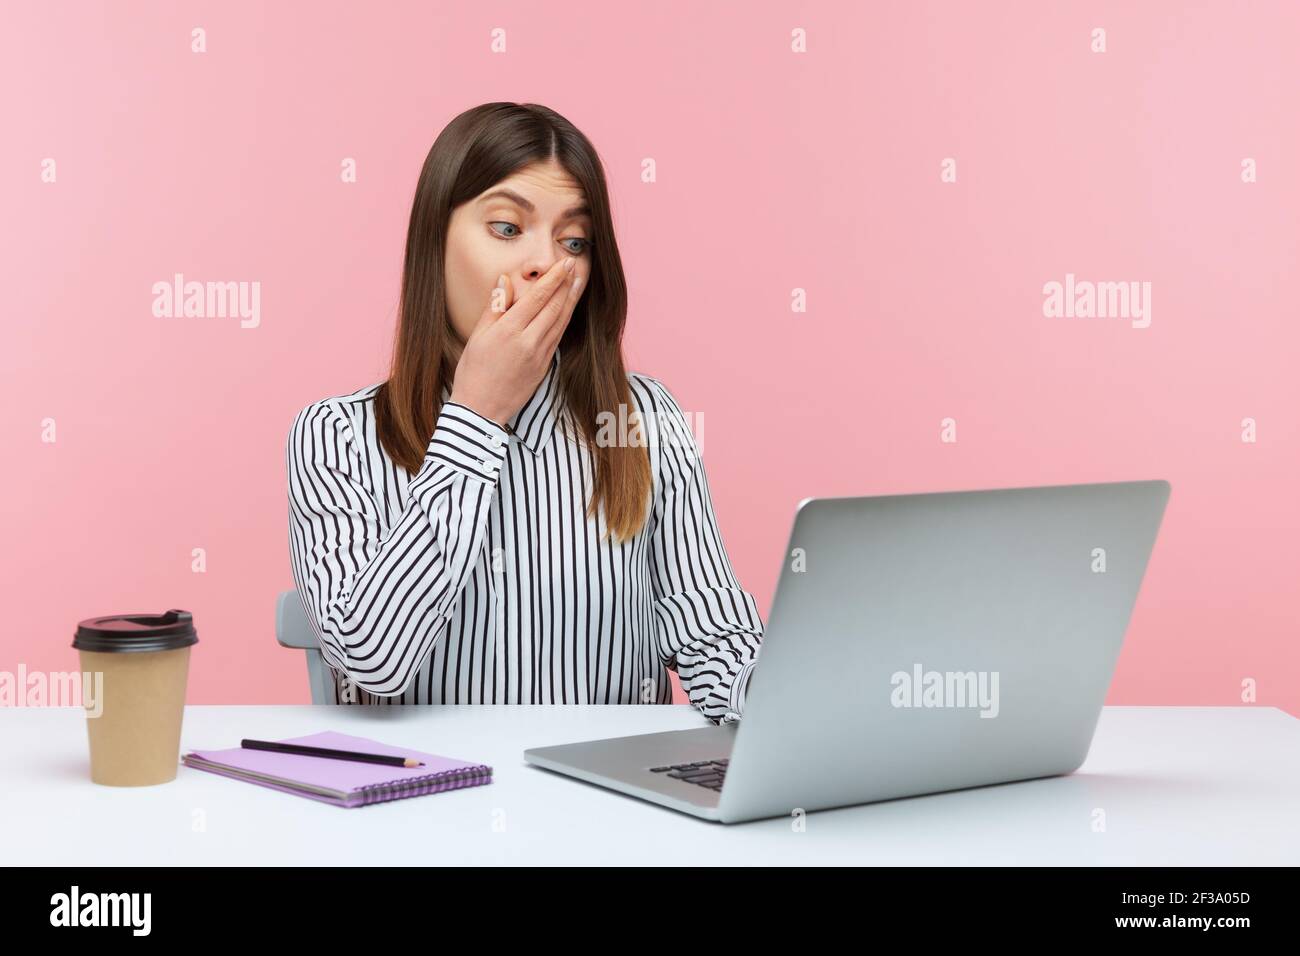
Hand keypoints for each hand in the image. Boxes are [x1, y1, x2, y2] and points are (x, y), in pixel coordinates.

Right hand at [448, 258, 584, 425]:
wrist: (480, 410)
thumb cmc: (473, 372)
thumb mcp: (477, 336)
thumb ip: (495, 306)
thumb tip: (505, 280)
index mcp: (510, 332)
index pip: (538, 298)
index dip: (554, 278)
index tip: (565, 263)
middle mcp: (529, 342)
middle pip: (554, 307)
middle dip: (567, 284)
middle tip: (575, 265)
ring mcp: (540, 356)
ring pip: (560, 322)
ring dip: (571, 300)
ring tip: (578, 282)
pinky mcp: (544, 367)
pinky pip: (557, 338)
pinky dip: (564, 320)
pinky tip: (567, 310)